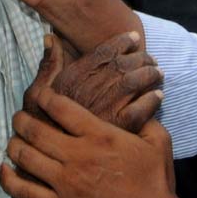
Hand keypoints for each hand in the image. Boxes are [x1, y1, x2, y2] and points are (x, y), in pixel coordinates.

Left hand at [0, 91, 187, 197]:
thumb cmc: (155, 180)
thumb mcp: (159, 142)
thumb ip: (147, 118)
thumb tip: (151, 95)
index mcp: (99, 136)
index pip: (61, 108)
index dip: (45, 97)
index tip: (40, 93)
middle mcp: (77, 156)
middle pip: (36, 131)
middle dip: (22, 119)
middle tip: (19, 116)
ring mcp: (65, 183)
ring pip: (26, 158)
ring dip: (14, 144)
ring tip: (13, 139)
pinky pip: (25, 192)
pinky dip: (9, 179)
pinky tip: (3, 170)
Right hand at [28, 31, 162, 132]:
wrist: (47, 159)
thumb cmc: (43, 125)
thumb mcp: (38, 93)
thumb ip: (49, 65)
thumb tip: (50, 38)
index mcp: (71, 79)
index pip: (102, 53)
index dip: (121, 42)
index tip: (135, 38)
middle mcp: (88, 91)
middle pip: (121, 65)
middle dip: (140, 58)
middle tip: (151, 58)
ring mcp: (102, 110)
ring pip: (132, 83)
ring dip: (148, 74)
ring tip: (157, 73)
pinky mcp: (116, 130)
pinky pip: (140, 110)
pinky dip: (151, 100)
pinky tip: (158, 96)